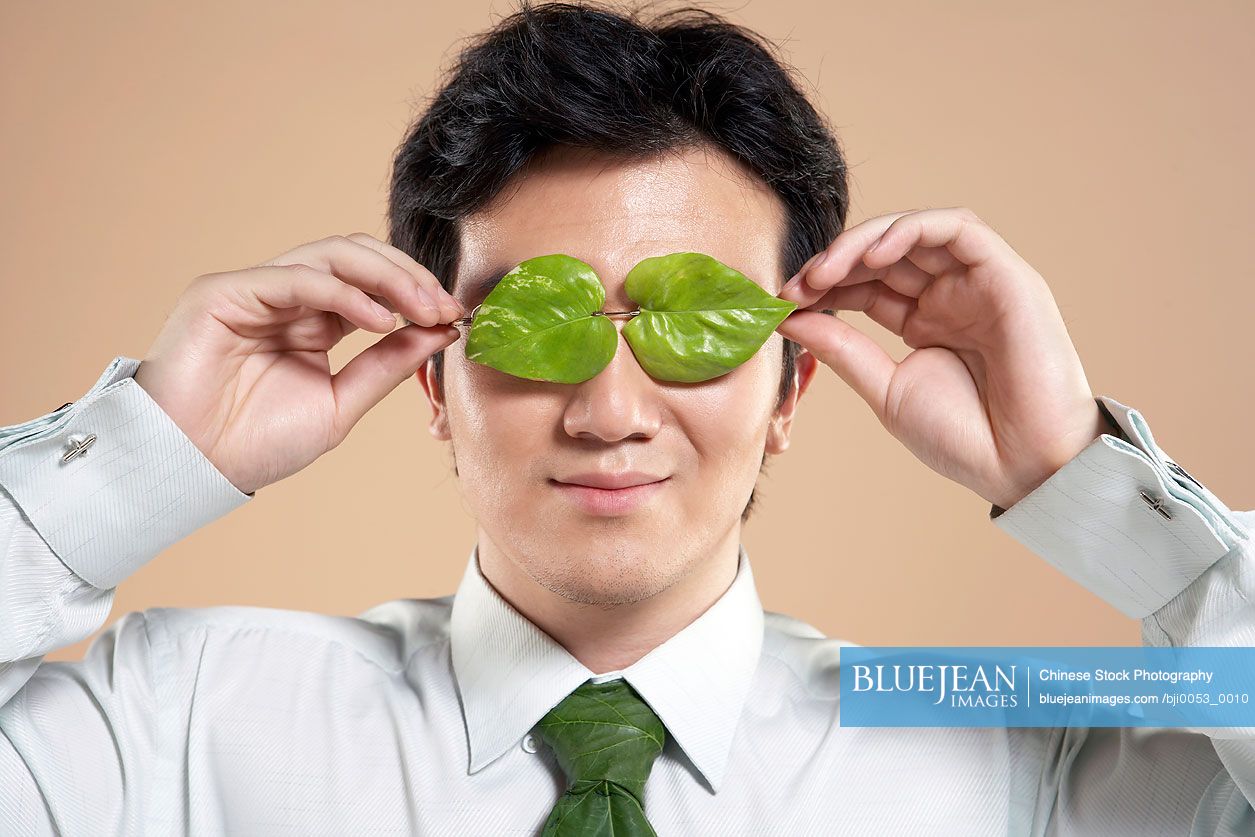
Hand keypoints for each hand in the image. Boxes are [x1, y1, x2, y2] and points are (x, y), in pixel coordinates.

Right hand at [132, 233, 463, 495]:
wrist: (191, 468)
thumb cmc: (256, 443)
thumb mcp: (340, 404)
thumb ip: (387, 366)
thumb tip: (440, 332)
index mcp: (314, 321)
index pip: (373, 283)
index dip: (417, 293)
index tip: (455, 317)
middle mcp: (287, 298)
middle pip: (358, 257)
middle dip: (409, 276)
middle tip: (445, 306)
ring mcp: (256, 289)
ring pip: (333, 255)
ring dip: (387, 277)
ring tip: (423, 307)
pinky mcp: (226, 291)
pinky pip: (298, 278)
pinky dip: (346, 293)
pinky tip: (382, 319)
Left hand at [775, 207, 1107, 509]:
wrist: (1022, 466)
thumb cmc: (963, 438)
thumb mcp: (886, 389)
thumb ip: (841, 349)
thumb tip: (788, 318)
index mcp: (925, 320)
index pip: (865, 282)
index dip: (823, 284)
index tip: (783, 302)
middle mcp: (951, 295)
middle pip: (884, 253)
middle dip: (834, 262)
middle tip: (794, 286)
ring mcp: (978, 282)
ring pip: (915, 231)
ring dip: (863, 242)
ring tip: (823, 271)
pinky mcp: (1006, 275)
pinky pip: (957, 229)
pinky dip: (912, 230)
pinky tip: (872, 255)